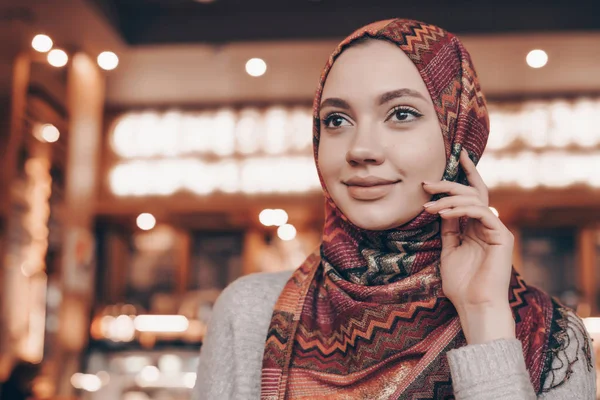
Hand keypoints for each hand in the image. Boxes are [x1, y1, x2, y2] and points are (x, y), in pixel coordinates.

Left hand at [423, 149, 515, 343]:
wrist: (474, 305)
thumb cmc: (461, 284)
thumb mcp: (449, 249)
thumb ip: (449, 227)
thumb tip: (443, 205)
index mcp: (477, 227)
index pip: (472, 194)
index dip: (467, 173)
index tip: (456, 156)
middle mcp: (489, 225)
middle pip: (473, 192)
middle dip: (449, 184)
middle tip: (426, 184)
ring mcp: (497, 229)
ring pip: (475, 199)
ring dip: (449, 199)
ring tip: (428, 207)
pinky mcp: (502, 236)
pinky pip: (481, 212)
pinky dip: (460, 209)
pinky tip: (443, 213)